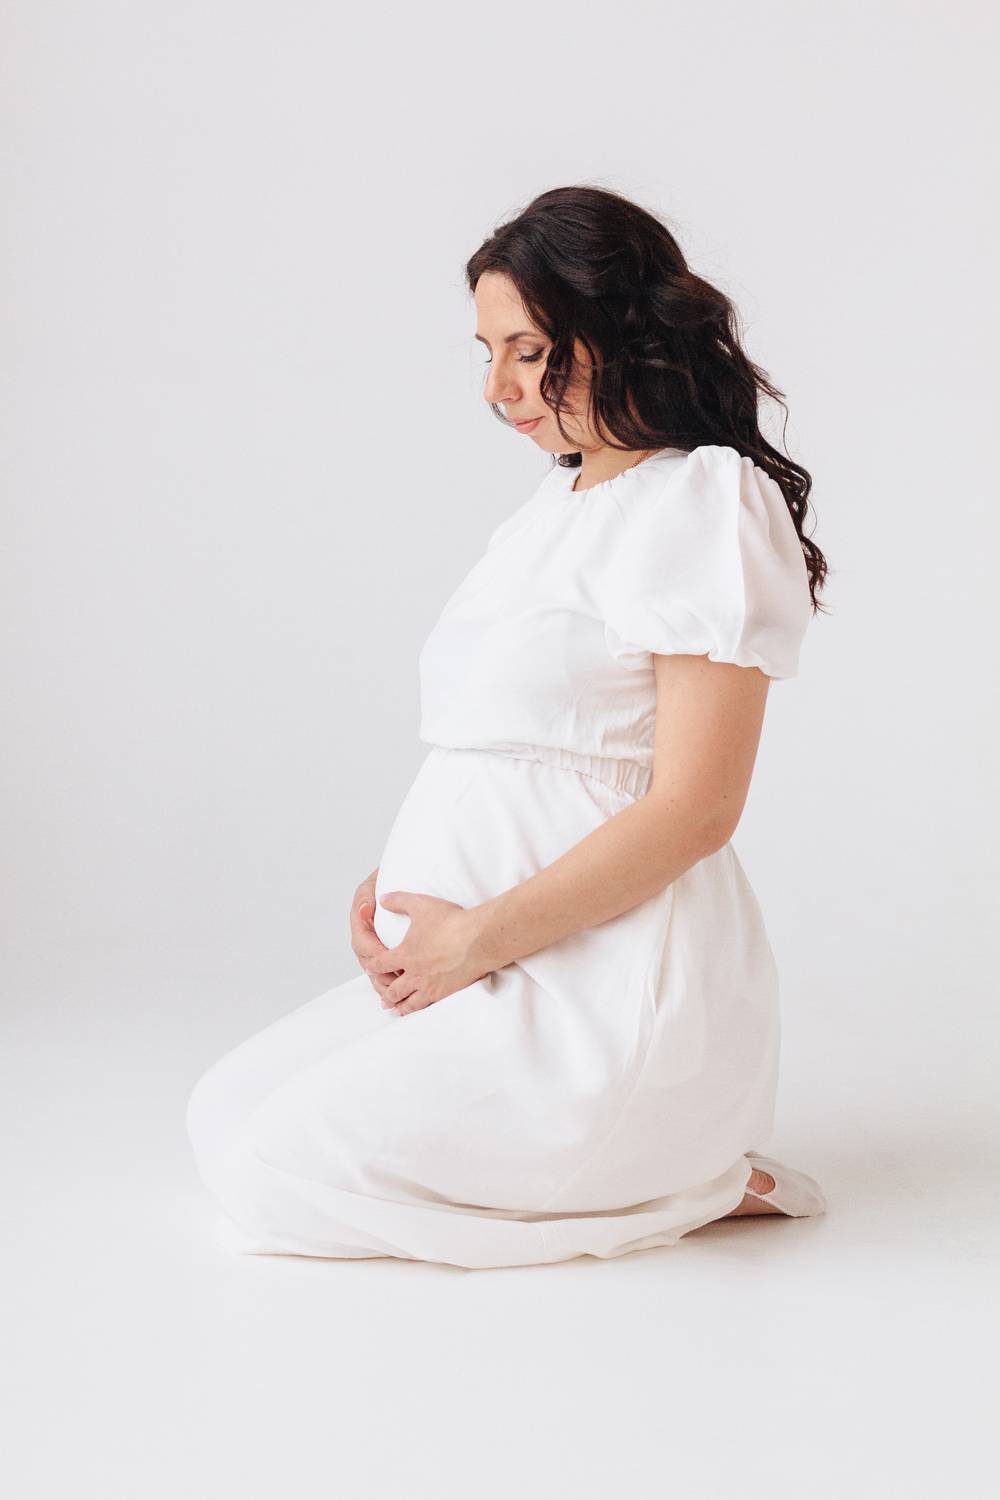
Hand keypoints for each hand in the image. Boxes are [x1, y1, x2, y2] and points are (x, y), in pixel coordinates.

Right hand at [349, 868, 403, 1001]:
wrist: (405, 874)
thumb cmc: (392, 876)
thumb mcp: (379, 880)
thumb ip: (369, 894)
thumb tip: (365, 910)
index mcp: (361, 917)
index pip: (362, 941)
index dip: (373, 951)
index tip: (387, 957)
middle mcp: (365, 932)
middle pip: (366, 960)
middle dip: (379, 972)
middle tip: (395, 979)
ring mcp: (373, 941)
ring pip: (372, 969)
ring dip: (382, 981)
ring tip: (395, 991)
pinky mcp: (384, 949)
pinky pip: (382, 970)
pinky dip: (388, 982)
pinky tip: (398, 993)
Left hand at [370, 891, 493, 1015]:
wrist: (477, 940)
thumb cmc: (450, 922)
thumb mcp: (420, 904)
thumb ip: (399, 901)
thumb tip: (383, 898)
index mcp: (404, 955)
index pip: (380, 964)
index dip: (373, 966)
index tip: (371, 968)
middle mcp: (414, 974)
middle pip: (394, 989)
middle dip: (387, 994)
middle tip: (383, 1000)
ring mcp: (430, 986)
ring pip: (411, 1002)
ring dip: (402, 1006)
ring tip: (398, 1010)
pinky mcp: (446, 992)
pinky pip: (430, 1005)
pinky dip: (422, 1009)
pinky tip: (424, 1008)